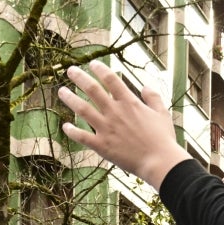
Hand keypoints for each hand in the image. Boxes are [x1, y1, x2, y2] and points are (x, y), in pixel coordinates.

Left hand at [58, 61, 186, 188]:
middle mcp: (115, 112)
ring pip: (83, 109)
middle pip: (92, 89)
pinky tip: (65, 126)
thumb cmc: (162, 138)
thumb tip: (145, 87)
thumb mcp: (162, 113)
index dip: (100, 69)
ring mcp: (106, 128)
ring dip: (70, 99)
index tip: (92, 63)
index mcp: (129, 102)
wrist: (158, 161)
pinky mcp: (101, 146)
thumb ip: (153, 97)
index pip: (111, 79)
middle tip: (70, 70)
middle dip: (79, 77)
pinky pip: (82, 136)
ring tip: (61, 92)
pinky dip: (72, 131)